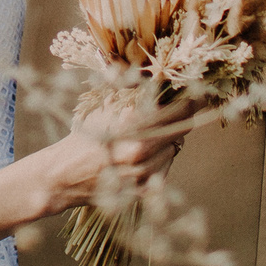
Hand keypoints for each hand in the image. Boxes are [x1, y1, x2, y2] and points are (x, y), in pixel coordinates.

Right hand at [30, 98, 193, 217]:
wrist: (64, 175)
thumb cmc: (83, 137)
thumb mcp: (103, 107)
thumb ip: (128, 91)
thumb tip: (151, 75)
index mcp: (131, 124)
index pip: (177, 110)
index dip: (193, 100)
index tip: (201, 94)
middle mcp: (140, 149)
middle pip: (181, 130)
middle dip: (184, 118)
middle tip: (186, 108)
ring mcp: (142, 172)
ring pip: (173, 150)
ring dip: (168, 140)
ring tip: (150, 135)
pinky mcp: (141, 190)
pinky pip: (164, 170)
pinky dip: (159, 161)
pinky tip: (144, 155)